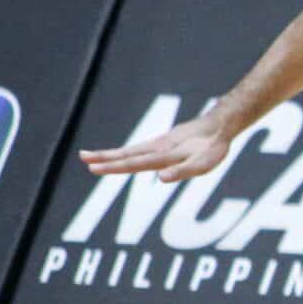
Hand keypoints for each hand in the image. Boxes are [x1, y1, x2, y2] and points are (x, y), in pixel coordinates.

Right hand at [79, 108, 235, 183]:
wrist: (220, 125)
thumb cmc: (213, 148)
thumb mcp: (202, 164)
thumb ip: (182, 171)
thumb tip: (160, 178)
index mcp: (163, 155)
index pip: (133, 162)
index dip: (114, 166)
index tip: (93, 168)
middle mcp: (157, 148)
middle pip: (127, 154)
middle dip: (104, 158)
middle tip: (83, 159)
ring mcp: (159, 144)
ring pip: (130, 150)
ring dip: (111, 154)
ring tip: (90, 156)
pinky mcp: (164, 142)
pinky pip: (139, 148)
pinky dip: (124, 152)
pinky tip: (120, 156)